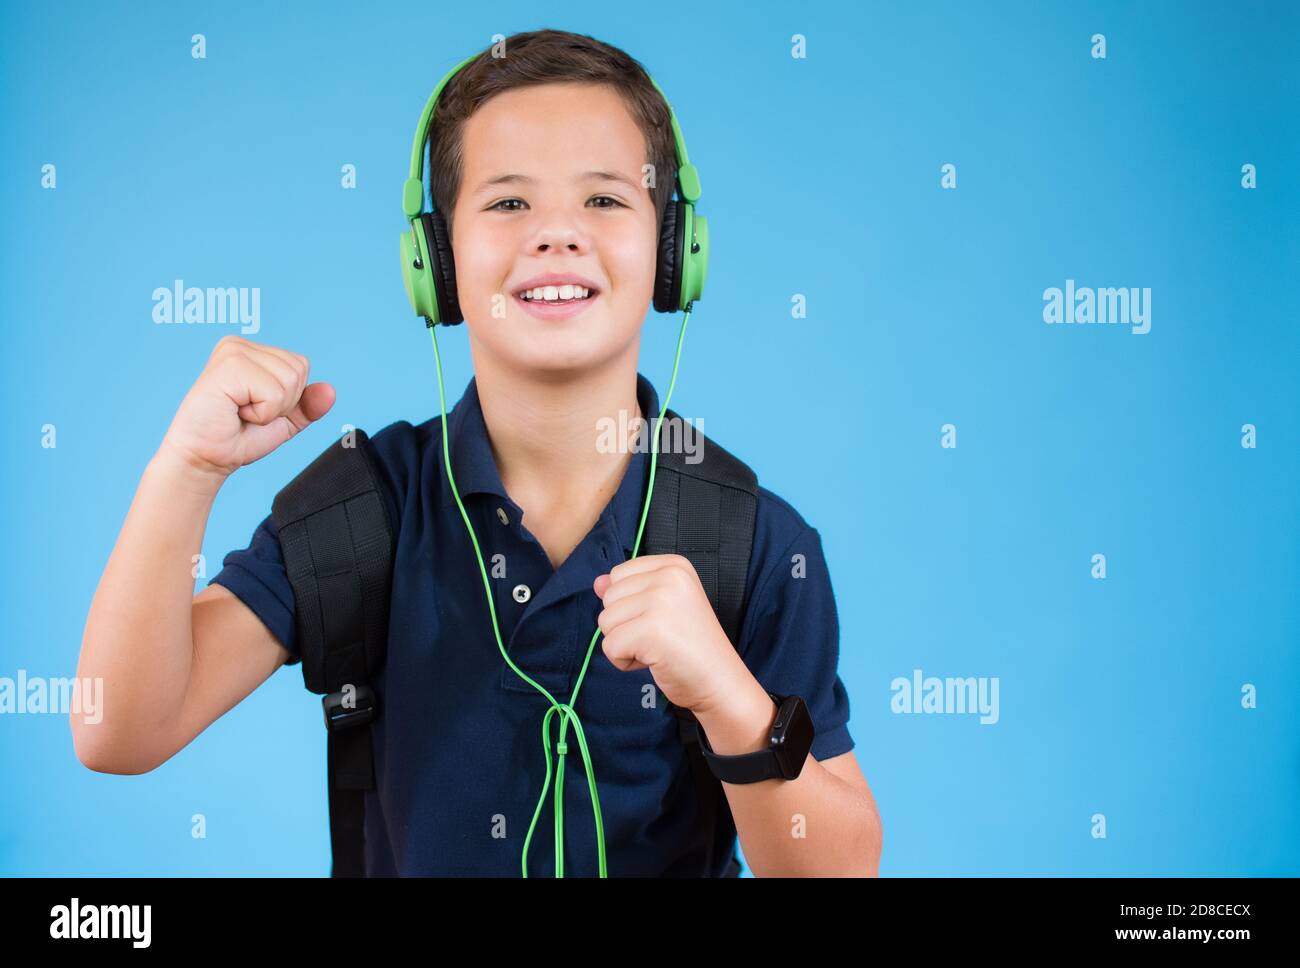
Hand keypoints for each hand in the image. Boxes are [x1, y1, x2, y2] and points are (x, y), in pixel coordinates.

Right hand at [159, 335, 334, 481]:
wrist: (206, 459)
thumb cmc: (236, 437)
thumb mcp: (283, 421)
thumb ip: (307, 405)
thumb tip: (330, 391)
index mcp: (251, 351)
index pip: (301, 365)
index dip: (289, 398)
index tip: (255, 408)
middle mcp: (239, 345)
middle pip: (299, 369)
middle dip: (282, 402)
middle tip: (247, 412)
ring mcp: (233, 351)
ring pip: (290, 380)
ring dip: (270, 409)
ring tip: (240, 412)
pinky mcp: (229, 366)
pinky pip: (274, 392)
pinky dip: (262, 413)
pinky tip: (235, 412)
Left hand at [593, 554, 743, 715]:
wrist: (720, 681)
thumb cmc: (691, 647)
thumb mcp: (662, 608)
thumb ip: (629, 591)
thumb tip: (598, 583)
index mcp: (675, 566)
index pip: (619, 574)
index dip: (630, 604)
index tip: (661, 620)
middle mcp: (669, 576)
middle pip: (609, 597)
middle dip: (624, 625)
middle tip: (660, 637)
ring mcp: (660, 601)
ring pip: (605, 621)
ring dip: (624, 643)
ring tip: (657, 649)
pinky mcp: (650, 630)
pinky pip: (610, 646)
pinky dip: (624, 661)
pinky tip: (653, 661)